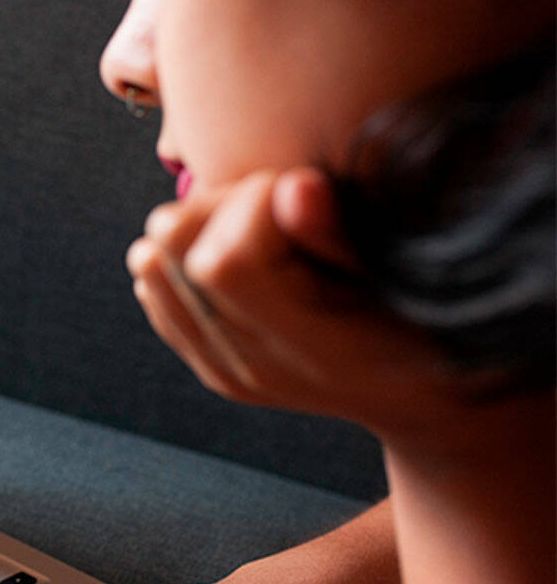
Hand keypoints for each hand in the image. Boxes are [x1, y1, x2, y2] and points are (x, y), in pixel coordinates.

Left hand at [126, 167, 456, 444]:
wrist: (428, 395)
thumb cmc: (432, 319)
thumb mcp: (406, 275)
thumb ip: (342, 235)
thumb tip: (293, 188)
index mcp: (305, 349)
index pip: (222, 262)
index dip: (253, 202)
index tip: (303, 191)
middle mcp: (251, 366)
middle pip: (173, 251)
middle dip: (218, 202)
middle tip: (277, 202)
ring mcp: (223, 370)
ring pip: (151, 263)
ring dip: (195, 225)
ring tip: (260, 227)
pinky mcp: (208, 365)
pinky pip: (153, 289)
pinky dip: (181, 257)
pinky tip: (239, 253)